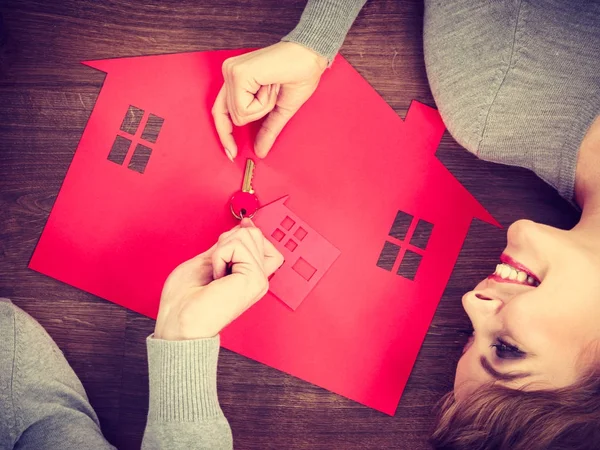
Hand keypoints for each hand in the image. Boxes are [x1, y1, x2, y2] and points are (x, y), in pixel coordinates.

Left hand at [154, 219, 283, 339]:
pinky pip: (238, 246)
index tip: (236, 229)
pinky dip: (220, 256)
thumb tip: (244, 227)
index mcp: (247, 276)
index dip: (248, 230)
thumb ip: (227, 246)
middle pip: (255, 234)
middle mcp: (257, 278)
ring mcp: (258, 280)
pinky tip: (216, 276)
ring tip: (216, 272)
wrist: (178, 323)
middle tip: (217, 263)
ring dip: (222, 248)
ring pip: (249, 235)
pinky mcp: (255, 279)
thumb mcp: (207, 261)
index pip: (262, 241)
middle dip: (229, 239)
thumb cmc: (184, 301)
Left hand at [212, 41, 327, 159]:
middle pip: (233, 118)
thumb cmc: (299, 76)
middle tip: (274, 90)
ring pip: (239, 114)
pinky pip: (244, 108)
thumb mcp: (280, 110)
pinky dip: (262, 103)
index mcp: (236, 78)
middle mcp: (229, 72)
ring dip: (263, 106)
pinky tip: (271, 84)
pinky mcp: (238, 74)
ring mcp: (231, 72)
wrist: (312, 57)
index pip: (220, 112)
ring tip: (273, 85)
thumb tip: (260, 152)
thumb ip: (267, 130)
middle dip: (260, 111)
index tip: (232, 154)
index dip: (225, 134)